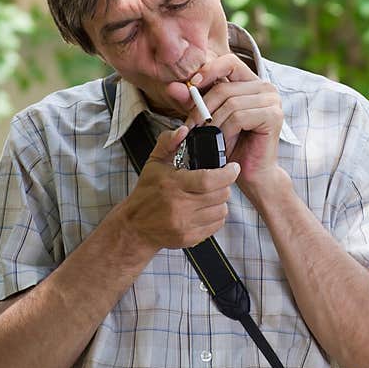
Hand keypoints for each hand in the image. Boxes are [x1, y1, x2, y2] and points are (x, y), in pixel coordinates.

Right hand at [117, 126, 239, 252]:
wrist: (135, 226)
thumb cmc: (147, 192)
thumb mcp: (154, 163)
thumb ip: (168, 142)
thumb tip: (184, 130)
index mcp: (173, 185)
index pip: (210, 180)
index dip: (228, 173)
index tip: (233, 168)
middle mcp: (179, 206)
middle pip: (220, 194)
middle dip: (224, 185)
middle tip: (218, 181)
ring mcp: (185, 224)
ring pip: (221, 210)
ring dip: (220, 201)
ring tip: (209, 196)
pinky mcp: (189, 238)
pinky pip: (216, 225)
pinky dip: (215, 216)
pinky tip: (204, 209)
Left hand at [165, 54, 283, 190]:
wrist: (250, 173)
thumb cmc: (231, 145)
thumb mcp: (208, 118)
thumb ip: (193, 101)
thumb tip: (172, 86)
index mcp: (252, 83)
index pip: (229, 63)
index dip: (209, 71)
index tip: (191, 86)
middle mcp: (266, 88)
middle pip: (225, 87)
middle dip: (203, 107)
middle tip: (192, 126)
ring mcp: (272, 101)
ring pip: (230, 103)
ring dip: (214, 123)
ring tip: (210, 137)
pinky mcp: (273, 116)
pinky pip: (239, 117)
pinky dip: (226, 130)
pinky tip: (224, 141)